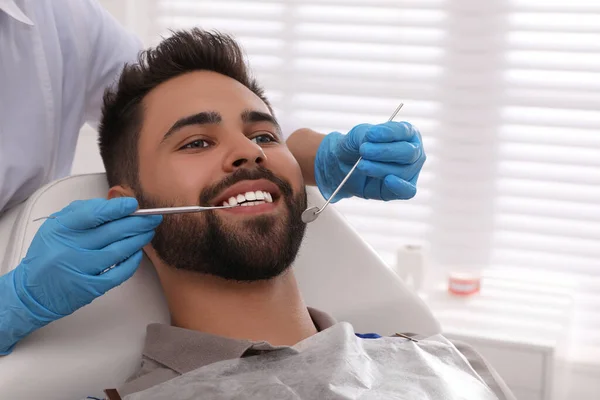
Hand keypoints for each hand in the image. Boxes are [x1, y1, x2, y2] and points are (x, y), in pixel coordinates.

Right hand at [10, 197, 160, 317]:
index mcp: (61, 229)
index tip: (134, 205)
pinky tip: (137, 253)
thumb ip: (83, 213)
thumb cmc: (48, 255)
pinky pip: (119, 272)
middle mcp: (70, 248)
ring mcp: (82, 269)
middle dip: (138, 223)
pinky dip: (132, 261)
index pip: (94, 214)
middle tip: (152, 218)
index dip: (118, 208)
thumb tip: (115, 206)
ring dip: (139, 240)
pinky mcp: (91, 287)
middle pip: (113, 231)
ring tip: (148, 232)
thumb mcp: (56, 227)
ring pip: (119, 250)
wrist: (32, 292)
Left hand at [314, 121, 425, 201]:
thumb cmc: (356, 145)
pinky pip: (408, 192)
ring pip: (403, 172)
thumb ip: (368, 135)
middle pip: (409, 153)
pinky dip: (399, 187)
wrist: (343, 165)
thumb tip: (375, 137)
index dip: (389, 133)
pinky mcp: (400, 191)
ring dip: (379, 168)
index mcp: (407, 133)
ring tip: (361, 165)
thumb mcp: (358, 134)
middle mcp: (413, 152)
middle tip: (364, 151)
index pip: (405, 131)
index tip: (371, 134)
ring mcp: (409, 172)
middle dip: (385, 152)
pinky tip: (388, 180)